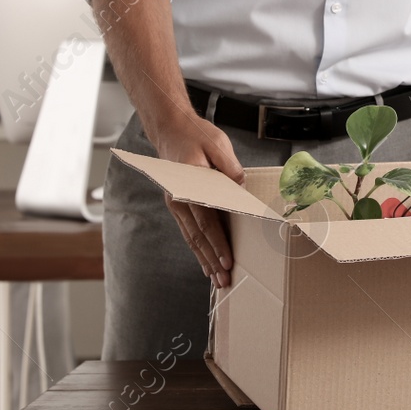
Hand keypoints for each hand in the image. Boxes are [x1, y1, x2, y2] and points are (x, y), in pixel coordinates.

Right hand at [151, 114, 244, 288]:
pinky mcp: (178, 204)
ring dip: (204, 259)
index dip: (218, 243)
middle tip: (224, 281)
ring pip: (191, 238)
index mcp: (190, 186)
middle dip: (212, 261)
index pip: (207, 222)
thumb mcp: (217, 144)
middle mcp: (179, 199)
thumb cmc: (195, 134)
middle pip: (197, 237)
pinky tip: (205, 261)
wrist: (170, 128)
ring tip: (216, 279)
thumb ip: (229, 167)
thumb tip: (240, 188)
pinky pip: (188, 231)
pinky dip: (197, 248)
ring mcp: (176, 203)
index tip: (228, 260)